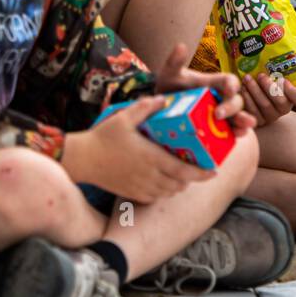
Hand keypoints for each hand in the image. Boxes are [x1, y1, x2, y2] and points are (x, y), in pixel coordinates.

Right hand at [75, 96, 215, 203]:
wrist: (82, 159)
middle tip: (198, 168)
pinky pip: (155, 197)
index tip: (213, 171)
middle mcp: (149, 175)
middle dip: (192, 178)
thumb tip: (164, 99)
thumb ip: (146, 107)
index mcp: (152, 157)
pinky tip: (163, 182)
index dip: (202, 174)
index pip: (184, 171)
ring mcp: (141, 187)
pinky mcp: (132, 194)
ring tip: (182, 174)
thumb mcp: (124, 117)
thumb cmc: (103, 137)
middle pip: (180, 184)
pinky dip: (164, 192)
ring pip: (169, 193)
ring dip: (179, 185)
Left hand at [153, 44, 254, 131]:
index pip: (230, 81)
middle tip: (219, 114)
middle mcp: (222, 99)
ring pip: (239, 117)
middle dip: (232, 107)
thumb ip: (174, 62)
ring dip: (243, 122)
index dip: (232, 84)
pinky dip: (236, 134)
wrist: (161, 111)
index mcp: (215, 83)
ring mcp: (223, 115)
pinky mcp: (220, 130)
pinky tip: (235, 137)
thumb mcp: (170, 76)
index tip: (229, 89)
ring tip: (242, 128)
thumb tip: (180, 45)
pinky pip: (233, 132)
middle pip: (236, 101)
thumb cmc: (170, 89)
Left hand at [241, 71, 295, 125]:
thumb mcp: (277, 71)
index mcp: (294, 97)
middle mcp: (285, 108)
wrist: (254, 87)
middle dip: (269, 87)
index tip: (283, 80)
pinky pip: (253, 112)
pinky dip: (247, 99)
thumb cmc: (268, 77)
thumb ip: (281, 66)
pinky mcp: (259, 120)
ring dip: (255, 91)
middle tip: (260, 75)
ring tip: (247, 78)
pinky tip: (242, 88)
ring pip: (265, 105)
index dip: (292, 91)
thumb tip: (283, 49)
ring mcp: (272, 116)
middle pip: (280, 102)